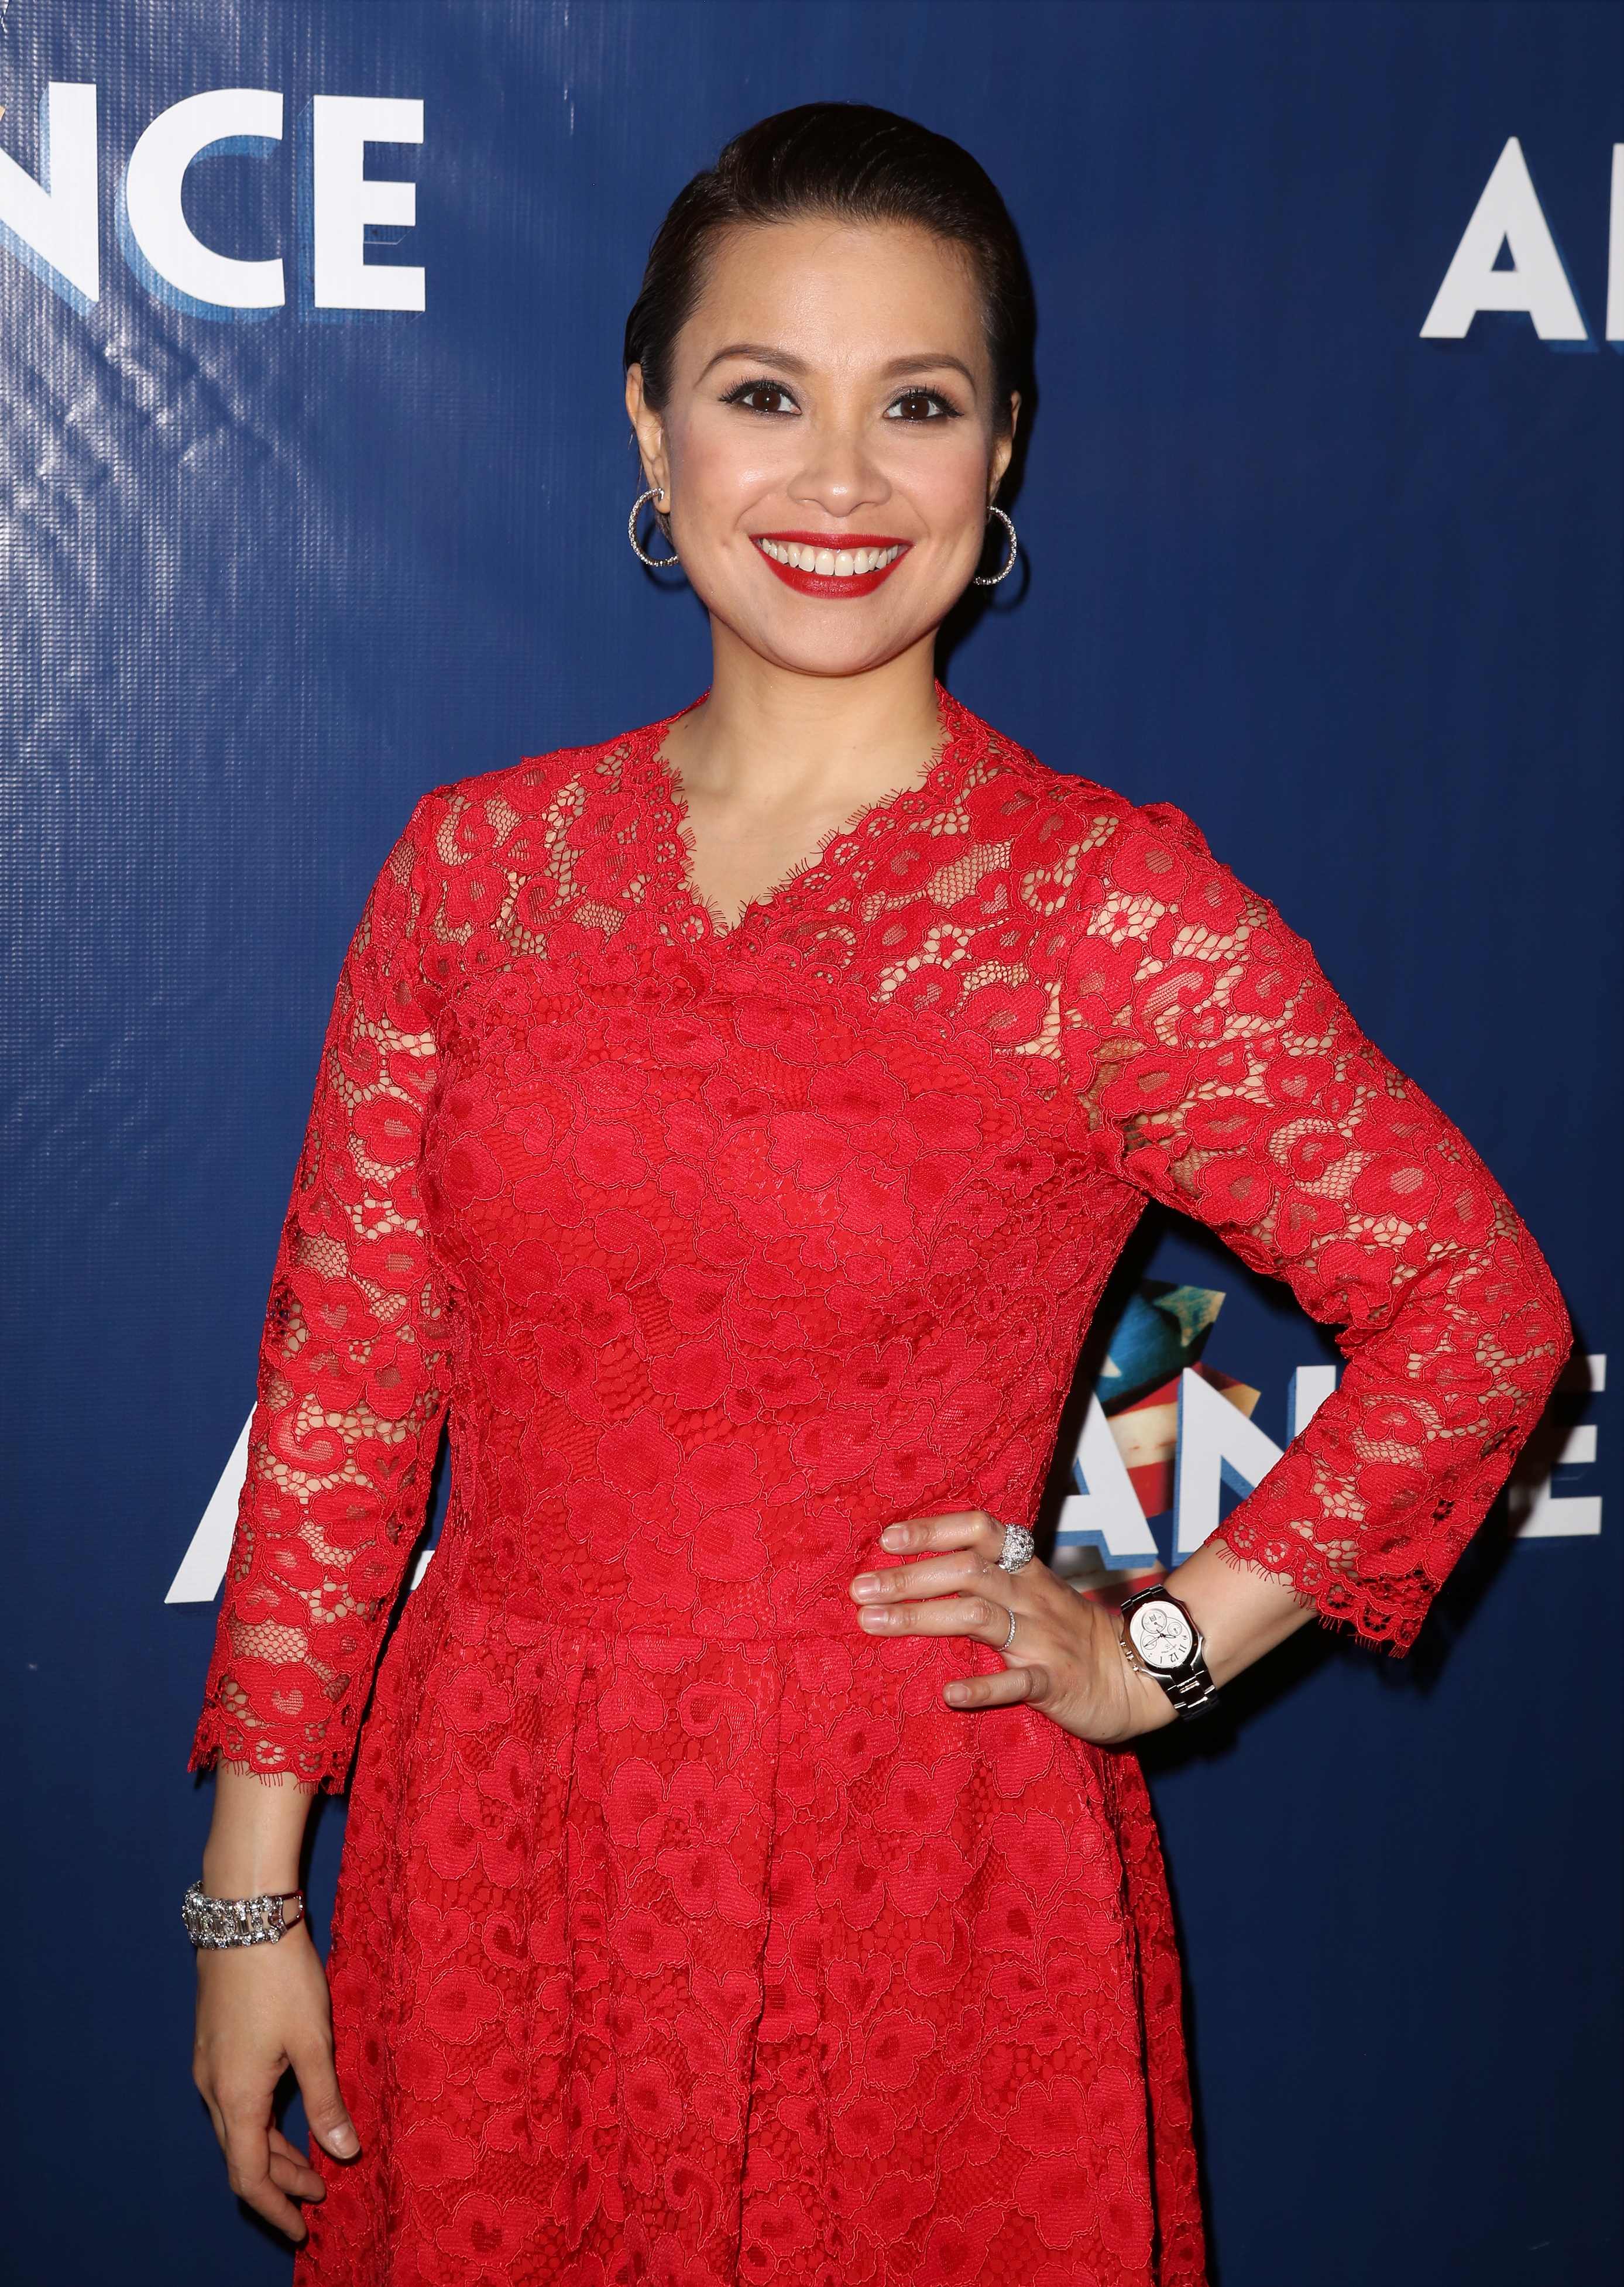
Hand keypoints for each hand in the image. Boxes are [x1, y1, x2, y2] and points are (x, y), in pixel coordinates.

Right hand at [193, 1920, 357, 2241]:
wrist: (243, 1915)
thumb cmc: (280, 1976)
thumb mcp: (313, 2041)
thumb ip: (325, 2101)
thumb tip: (343, 2152)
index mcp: (236, 2097)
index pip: (249, 2176)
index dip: (276, 2207)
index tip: (302, 2228)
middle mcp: (212, 2087)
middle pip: (241, 2154)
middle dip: (280, 2180)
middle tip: (318, 2194)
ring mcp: (208, 2063)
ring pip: (235, 2126)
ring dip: (269, 2149)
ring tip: (309, 2160)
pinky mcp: (212, 2041)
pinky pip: (232, 2098)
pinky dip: (258, 2119)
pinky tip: (285, 2109)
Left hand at [849, 1508, 1173, 1743]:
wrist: (1140, 1675)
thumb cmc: (1071, 1633)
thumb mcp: (1034, 1592)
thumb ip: (987, 1578)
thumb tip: (918, 1568)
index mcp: (1025, 1571)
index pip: (980, 1531)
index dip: (935, 1529)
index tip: (888, 1538)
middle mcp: (1031, 1596)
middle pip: (966, 1572)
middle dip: (908, 1578)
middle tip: (859, 1589)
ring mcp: (1043, 1639)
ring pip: (978, 1618)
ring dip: (922, 1618)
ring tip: (873, 1624)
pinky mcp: (1055, 1683)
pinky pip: (1018, 1682)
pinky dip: (984, 1688)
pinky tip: (950, 1695)